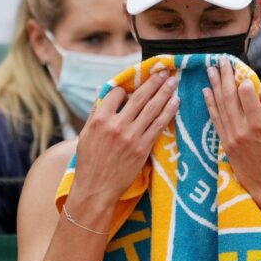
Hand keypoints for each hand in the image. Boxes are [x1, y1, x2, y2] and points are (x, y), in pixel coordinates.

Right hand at [68, 69, 178, 217]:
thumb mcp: (85, 136)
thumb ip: (96, 114)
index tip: (132, 89)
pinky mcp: (142, 148)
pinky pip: (158, 125)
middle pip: (139, 97)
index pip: (117, 94)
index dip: (125, 89)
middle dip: (153, 82)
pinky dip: (168, 112)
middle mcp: (116, 125)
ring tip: (173, 81)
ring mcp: (130, 136)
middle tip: (164, 71)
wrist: (96, 189)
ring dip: (165, 92)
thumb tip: (104, 95)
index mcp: (99, 119)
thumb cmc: (89, 163)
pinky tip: (175, 102)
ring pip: (151, 108)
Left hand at [203, 57, 260, 218]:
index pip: (246, 93)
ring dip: (214, 86)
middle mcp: (241, 130)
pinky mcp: (225, 145)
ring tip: (210, 69)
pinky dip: (210, 104)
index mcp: (258, 125)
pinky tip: (206, 92)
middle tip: (220, 60)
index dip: (243, 79)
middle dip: (224, 76)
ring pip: (220, 106)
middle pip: (229, 96)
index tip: (242, 71)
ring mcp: (230, 138)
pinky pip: (215, 120)